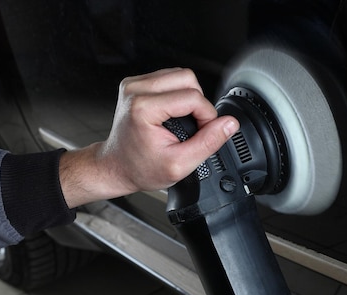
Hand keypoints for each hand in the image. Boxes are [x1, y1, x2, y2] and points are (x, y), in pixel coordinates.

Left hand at [59, 68, 238, 207]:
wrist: (117, 167)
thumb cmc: (141, 168)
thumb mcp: (180, 164)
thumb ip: (208, 142)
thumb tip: (230, 123)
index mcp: (144, 107)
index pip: (193, 97)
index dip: (206, 115)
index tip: (201, 133)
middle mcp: (136, 90)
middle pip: (187, 78)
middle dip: (198, 102)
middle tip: (193, 125)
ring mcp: (134, 84)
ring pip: (179, 75)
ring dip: (189, 96)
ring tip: (181, 120)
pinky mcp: (136, 83)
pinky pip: (169, 78)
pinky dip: (178, 94)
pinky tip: (172, 113)